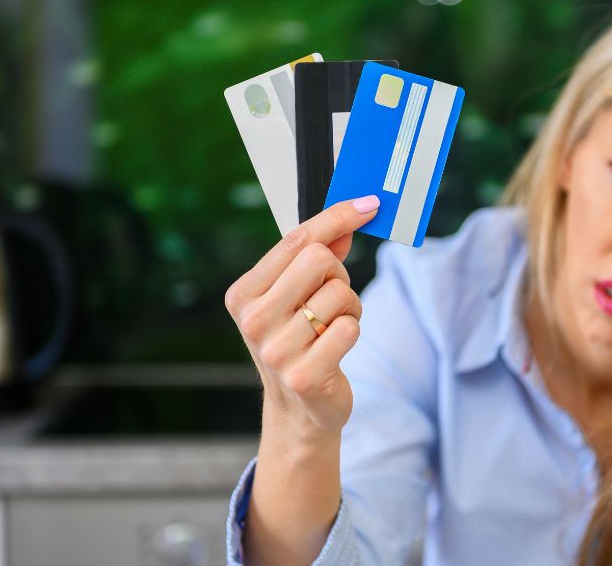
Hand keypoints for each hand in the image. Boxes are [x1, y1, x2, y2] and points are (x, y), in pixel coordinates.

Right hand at [224, 196, 379, 441]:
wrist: (299, 407)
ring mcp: (276, 350)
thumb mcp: (295, 295)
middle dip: (339, 274)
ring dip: (350, 308)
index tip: (368, 204)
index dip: (337, 217)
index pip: (297, 239)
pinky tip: (336, 348)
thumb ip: (318, 253)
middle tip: (333, 297)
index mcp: (243, 294)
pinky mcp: (304, 376)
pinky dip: (353, 331)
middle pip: (319, 259)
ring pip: (340, 293)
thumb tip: (352, 214)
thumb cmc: (299, 340)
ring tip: (332, 328)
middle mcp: (253, 320)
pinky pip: (350, 328)